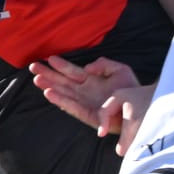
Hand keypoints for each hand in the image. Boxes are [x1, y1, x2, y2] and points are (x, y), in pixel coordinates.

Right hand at [28, 54, 153, 152]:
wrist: (141, 107)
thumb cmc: (131, 90)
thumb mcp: (120, 70)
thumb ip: (104, 64)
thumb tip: (86, 67)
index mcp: (91, 80)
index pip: (72, 71)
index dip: (60, 65)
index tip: (48, 58)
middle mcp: (85, 92)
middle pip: (62, 82)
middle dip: (48, 75)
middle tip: (33, 67)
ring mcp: (86, 103)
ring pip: (64, 94)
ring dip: (50, 87)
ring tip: (37, 80)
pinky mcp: (89, 115)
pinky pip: (72, 107)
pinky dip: (61, 100)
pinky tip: (50, 93)